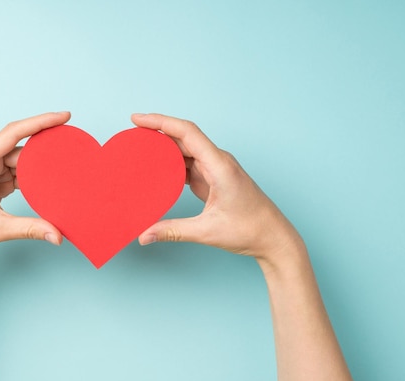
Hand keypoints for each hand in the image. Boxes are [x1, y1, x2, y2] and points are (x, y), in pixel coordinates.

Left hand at [0, 112, 69, 261]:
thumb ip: (30, 229)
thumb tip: (57, 235)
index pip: (14, 132)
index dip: (40, 121)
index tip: (63, 116)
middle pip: (20, 147)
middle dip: (44, 149)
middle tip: (69, 150)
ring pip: (20, 161)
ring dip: (38, 168)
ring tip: (60, 172)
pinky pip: (16, 172)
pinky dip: (31, 178)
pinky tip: (44, 184)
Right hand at [132, 113, 302, 262]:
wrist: (273, 237)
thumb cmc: (250, 229)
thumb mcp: (207, 231)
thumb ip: (173, 231)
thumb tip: (144, 236)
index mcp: (219, 165)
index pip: (186, 132)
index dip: (160, 122)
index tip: (138, 119)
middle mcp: (218, 161)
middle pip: (183, 137)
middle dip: (157, 131)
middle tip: (131, 134)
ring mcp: (216, 169)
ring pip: (185, 150)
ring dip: (163, 148)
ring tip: (139, 149)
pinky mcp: (214, 179)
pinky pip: (189, 164)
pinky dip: (171, 164)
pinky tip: (157, 169)